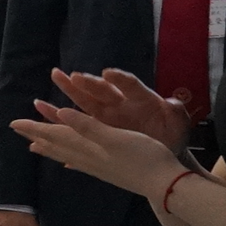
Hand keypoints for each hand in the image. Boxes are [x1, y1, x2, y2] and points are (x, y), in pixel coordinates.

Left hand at [11, 98, 185, 198]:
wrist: (165, 185)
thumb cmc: (144, 157)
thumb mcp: (116, 137)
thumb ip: (88, 126)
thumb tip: (61, 113)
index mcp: (88, 147)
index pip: (55, 134)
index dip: (35, 127)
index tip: (14, 122)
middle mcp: (88, 158)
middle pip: (56, 145)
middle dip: (37, 136)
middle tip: (19, 130)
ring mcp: (98, 168)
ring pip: (66, 155)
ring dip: (50, 148)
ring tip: (35, 147)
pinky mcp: (109, 172)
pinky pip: (81, 163)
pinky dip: (70, 159)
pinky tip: (70, 163)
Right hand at [46, 66, 189, 153]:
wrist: (164, 152)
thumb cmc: (172, 135)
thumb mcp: (179, 125)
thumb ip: (176, 113)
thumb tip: (173, 102)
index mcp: (141, 99)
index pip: (129, 84)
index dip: (119, 79)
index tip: (107, 74)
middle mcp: (121, 104)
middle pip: (101, 90)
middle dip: (86, 83)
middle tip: (70, 75)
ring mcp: (108, 116)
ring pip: (85, 102)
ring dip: (70, 91)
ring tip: (52, 82)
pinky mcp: (99, 128)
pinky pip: (78, 123)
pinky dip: (64, 120)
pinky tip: (46, 114)